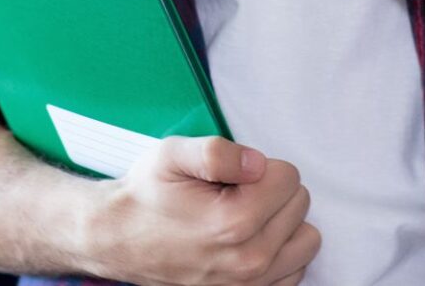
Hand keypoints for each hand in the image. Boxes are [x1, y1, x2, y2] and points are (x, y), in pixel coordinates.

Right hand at [83, 136, 319, 285]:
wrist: (118, 240)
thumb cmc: (147, 196)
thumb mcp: (171, 155)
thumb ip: (217, 152)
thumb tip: (257, 163)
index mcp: (233, 222)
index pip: (289, 177)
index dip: (260, 167)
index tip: (230, 177)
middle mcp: (248, 260)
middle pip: (299, 204)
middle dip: (270, 191)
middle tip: (231, 194)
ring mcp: (250, 285)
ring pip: (306, 238)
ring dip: (282, 222)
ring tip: (244, 217)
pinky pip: (296, 269)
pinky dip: (281, 252)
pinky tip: (250, 240)